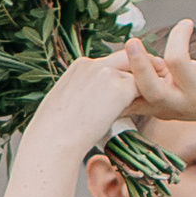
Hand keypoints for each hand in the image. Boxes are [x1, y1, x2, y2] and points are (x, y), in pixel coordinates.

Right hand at [25, 45, 145, 164]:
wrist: (55, 138)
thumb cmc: (53, 128)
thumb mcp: (64, 100)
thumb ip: (80, 92)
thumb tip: (86, 101)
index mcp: (80, 66)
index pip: (108, 63)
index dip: (117, 76)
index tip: (120, 90)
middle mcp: (95, 64)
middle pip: (126, 59)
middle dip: (134, 73)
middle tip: (138, 93)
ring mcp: (108, 74)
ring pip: (135, 75)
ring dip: (136, 91)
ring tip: (136, 108)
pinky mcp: (120, 89)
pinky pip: (141, 90)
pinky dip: (142, 101)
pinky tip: (136, 114)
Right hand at [121, 23, 195, 171]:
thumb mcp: (172, 98)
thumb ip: (148, 89)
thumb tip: (114, 75)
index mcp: (161, 104)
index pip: (132, 98)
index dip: (117, 84)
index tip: (106, 67)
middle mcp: (177, 103)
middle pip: (150, 87)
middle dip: (138, 63)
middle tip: (131, 41)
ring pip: (176, 61)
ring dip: (178, 35)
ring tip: (186, 24)